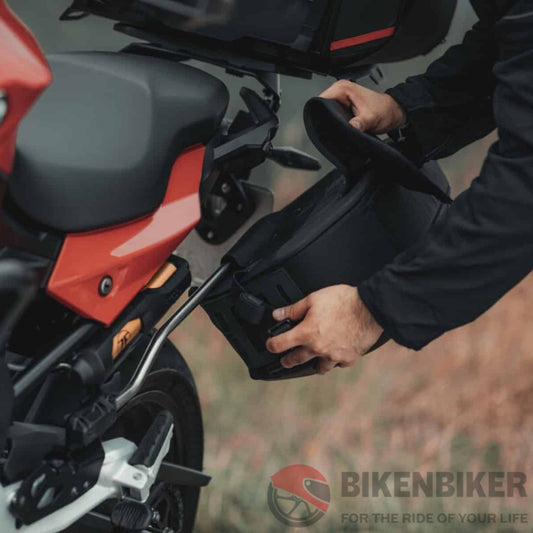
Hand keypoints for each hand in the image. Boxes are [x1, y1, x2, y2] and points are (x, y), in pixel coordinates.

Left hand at [266, 286, 382, 374]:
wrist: (371, 309)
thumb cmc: (344, 301)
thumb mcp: (314, 298)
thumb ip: (294, 309)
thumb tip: (278, 314)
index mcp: (306, 333)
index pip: (280, 344)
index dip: (271, 345)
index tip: (270, 345)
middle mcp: (318, 348)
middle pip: (296, 360)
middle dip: (288, 360)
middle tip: (285, 360)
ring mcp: (333, 356)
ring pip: (318, 368)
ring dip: (313, 364)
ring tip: (311, 361)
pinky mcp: (348, 358)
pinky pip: (338, 364)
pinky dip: (334, 361)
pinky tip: (334, 355)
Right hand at [320, 80, 405, 133]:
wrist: (392, 112)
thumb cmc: (384, 111)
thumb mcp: (371, 118)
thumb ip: (360, 123)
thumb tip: (350, 128)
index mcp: (344, 88)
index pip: (321, 99)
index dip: (320, 112)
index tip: (324, 123)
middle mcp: (340, 90)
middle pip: (322, 106)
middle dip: (326, 118)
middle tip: (336, 127)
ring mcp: (341, 98)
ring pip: (326, 111)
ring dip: (331, 120)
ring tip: (340, 126)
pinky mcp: (343, 105)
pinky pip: (333, 113)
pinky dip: (335, 120)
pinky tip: (341, 126)